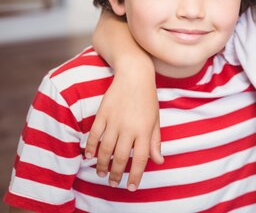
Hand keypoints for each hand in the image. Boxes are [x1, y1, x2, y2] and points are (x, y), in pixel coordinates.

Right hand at [85, 59, 162, 190]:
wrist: (135, 75)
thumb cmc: (148, 98)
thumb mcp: (155, 119)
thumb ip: (155, 141)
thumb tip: (159, 161)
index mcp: (145, 130)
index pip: (141, 158)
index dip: (136, 175)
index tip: (131, 187)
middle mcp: (129, 127)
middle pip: (121, 157)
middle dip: (117, 174)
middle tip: (114, 183)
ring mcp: (114, 121)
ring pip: (105, 149)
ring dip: (102, 164)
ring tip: (102, 174)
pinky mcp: (102, 114)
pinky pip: (94, 135)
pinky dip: (90, 148)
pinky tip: (90, 156)